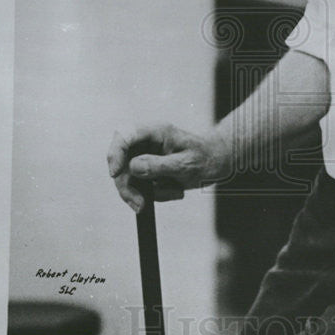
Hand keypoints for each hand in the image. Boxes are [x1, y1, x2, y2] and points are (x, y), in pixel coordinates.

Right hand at [107, 123, 230, 212]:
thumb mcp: (186, 164)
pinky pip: (140, 186)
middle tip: (141, 204)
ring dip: (144, 193)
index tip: (115, 174)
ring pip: (127, 178)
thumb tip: (133, 167)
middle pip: (121, 162)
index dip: (115, 154)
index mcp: (155, 131)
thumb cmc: (207, 157)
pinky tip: (176, 191)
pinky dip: (155, 194)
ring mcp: (145, 156)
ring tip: (174, 192)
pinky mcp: (148, 170)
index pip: (124, 136)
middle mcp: (146, 142)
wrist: (219, 162)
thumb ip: (160, 165)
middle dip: (127, 186)